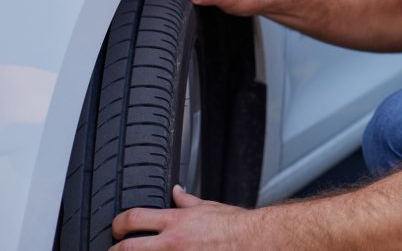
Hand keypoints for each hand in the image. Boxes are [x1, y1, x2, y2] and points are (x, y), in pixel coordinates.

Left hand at [110, 186, 255, 249]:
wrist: (251, 241)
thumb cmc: (233, 226)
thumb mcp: (208, 207)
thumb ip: (187, 201)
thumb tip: (176, 192)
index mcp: (176, 221)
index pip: (134, 218)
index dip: (118, 223)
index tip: (117, 228)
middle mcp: (172, 242)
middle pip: (127, 248)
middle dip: (116, 250)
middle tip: (115, 249)